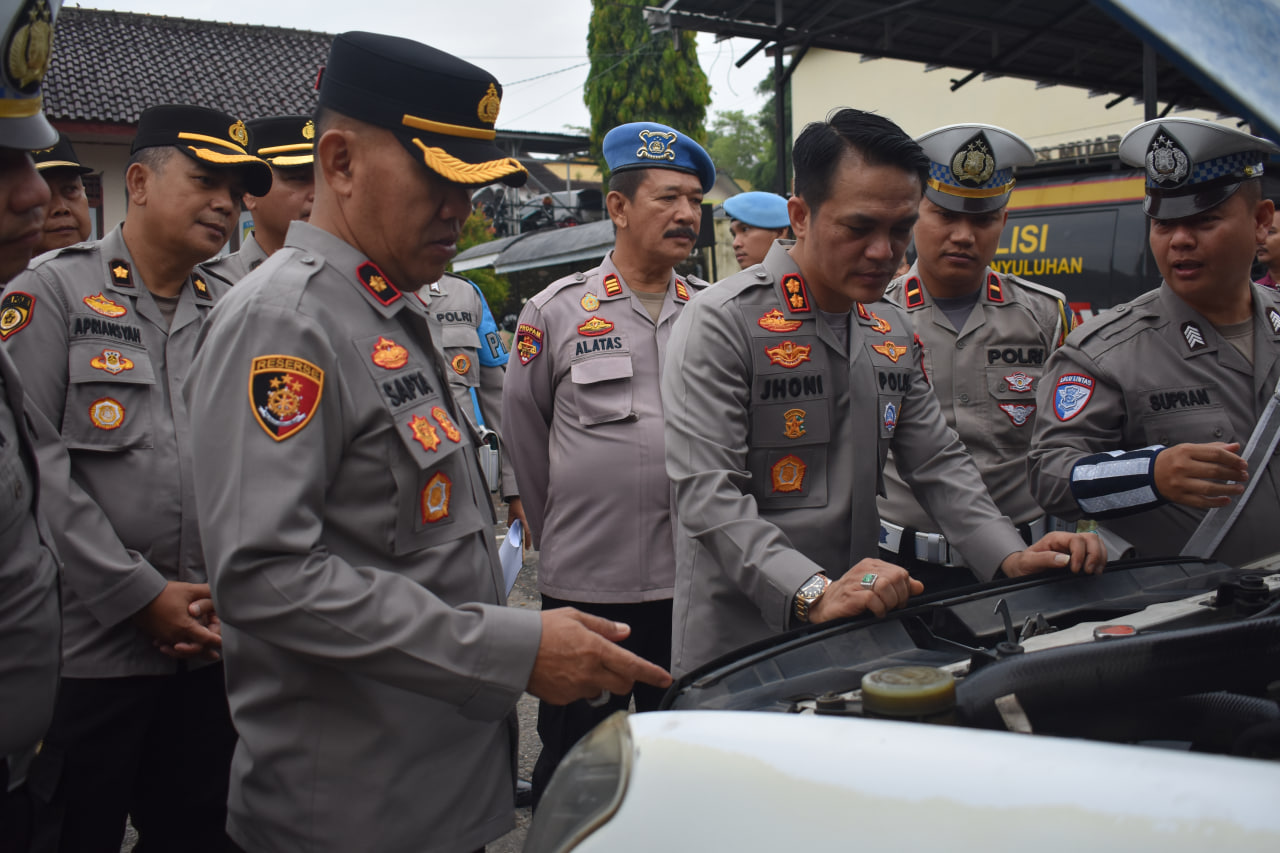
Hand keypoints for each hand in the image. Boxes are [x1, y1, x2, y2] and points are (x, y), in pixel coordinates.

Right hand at [132, 582, 221, 660]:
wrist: (139, 596)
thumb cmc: (165, 593)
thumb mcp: (189, 590)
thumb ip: (206, 592)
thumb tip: (219, 589)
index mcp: (186, 626)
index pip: (206, 639)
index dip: (217, 641)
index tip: (225, 643)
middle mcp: (176, 636)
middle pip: (195, 649)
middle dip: (205, 652)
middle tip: (215, 656)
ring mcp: (166, 637)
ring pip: (182, 650)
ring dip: (192, 653)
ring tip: (200, 655)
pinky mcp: (159, 635)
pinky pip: (171, 646)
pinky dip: (178, 649)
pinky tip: (181, 648)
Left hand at [506, 497, 530, 549]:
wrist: (518, 496)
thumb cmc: (515, 505)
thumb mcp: (510, 514)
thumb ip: (510, 522)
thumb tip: (511, 529)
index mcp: (524, 520)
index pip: (527, 533)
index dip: (527, 541)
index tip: (526, 547)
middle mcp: (529, 519)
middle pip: (530, 532)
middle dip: (528, 540)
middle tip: (526, 547)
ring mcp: (530, 518)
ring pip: (531, 529)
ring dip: (528, 534)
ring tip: (526, 541)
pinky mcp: (530, 516)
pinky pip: (530, 525)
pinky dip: (528, 529)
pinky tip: (526, 532)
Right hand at [526, 608, 671, 704]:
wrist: (513, 649)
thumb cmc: (543, 629)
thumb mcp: (576, 617)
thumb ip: (604, 627)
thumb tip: (625, 632)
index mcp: (596, 649)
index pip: (633, 666)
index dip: (652, 674)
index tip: (665, 678)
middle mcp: (590, 672)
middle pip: (623, 685)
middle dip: (625, 678)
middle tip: (613, 665)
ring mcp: (577, 689)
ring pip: (601, 691)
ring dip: (598, 681)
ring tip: (576, 664)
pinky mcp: (564, 699)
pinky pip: (580, 696)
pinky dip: (578, 687)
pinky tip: (563, 673)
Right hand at [808, 559, 922, 623]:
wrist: (824, 604)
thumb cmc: (850, 596)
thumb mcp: (876, 587)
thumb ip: (897, 585)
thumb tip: (918, 586)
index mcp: (872, 565)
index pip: (900, 572)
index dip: (905, 589)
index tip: (899, 599)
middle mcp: (864, 569)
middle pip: (895, 578)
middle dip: (899, 596)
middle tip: (892, 606)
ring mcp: (856, 581)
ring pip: (886, 585)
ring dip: (889, 602)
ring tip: (883, 608)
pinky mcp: (851, 594)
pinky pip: (873, 599)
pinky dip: (879, 609)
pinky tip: (875, 612)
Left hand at [1000, 531, 1106, 577]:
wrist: (1021, 569)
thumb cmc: (1024, 564)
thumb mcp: (1029, 562)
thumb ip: (1045, 559)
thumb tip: (1065, 559)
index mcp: (1055, 538)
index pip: (1076, 539)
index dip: (1080, 554)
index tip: (1076, 569)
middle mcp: (1067, 541)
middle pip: (1091, 538)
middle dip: (1094, 555)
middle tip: (1088, 570)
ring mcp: (1074, 547)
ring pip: (1096, 543)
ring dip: (1099, 557)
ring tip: (1093, 571)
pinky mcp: (1079, 556)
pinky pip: (1096, 553)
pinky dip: (1100, 561)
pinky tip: (1095, 570)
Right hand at [1153, 442, 1247, 507]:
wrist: (1147, 474)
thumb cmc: (1172, 460)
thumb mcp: (1189, 449)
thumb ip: (1212, 448)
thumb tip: (1235, 447)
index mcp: (1185, 451)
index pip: (1215, 454)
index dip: (1233, 459)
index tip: (1243, 464)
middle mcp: (1182, 467)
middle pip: (1214, 471)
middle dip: (1233, 474)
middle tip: (1244, 476)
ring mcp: (1180, 483)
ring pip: (1209, 488)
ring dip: (1229, 489)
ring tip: (1239, 488)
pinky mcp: (1178, 496)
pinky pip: (1201, 502)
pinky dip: (1216, 502)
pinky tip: (1226, 500)